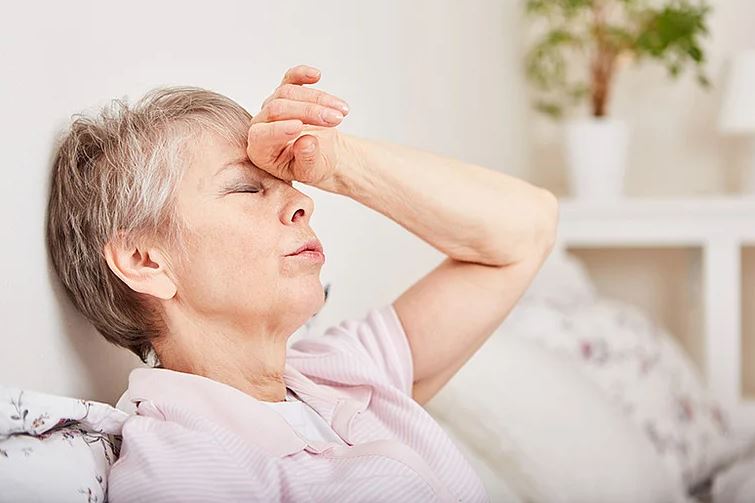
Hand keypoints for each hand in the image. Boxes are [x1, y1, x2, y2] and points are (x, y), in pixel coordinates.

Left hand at [246, 64, 350, 188]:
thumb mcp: (312, 172)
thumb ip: (307, 160)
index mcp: (260, 150)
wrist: (321, 153)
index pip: (261, 135)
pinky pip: (289, 78)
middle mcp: (261, 125)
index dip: (278, 130)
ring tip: (343, 111)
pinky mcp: (285, 93)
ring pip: (288, 92)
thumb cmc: (313, 166)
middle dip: (309, 112)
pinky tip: (316, 75)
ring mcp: (271, 106)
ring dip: (319, 99)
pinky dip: (302, 74)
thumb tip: (306, 143)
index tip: (299, 127)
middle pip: (278, 109)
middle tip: (336, 119)